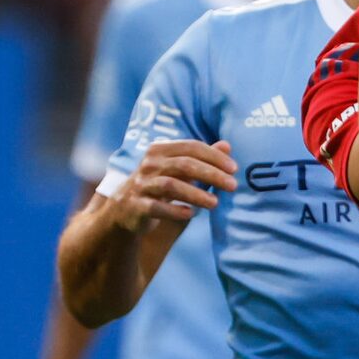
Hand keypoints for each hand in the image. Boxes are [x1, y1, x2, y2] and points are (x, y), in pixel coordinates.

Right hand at [108, 140, 235, 230]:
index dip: (214, 156)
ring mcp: (141, 185)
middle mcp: (149, 164)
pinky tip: (190, 214)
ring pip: (171, 185)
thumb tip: (227, 144)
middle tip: (232, 185)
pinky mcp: (136, 206)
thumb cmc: (158, 187)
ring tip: (215, 203)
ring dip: (195, 194)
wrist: (124, 211)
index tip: (234, 168)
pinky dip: (174, 210)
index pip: (191, 147)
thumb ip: (202, 158)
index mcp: (160, 150)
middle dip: (211, 174)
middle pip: (184, 164)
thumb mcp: (178, 170)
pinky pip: (156, 207)